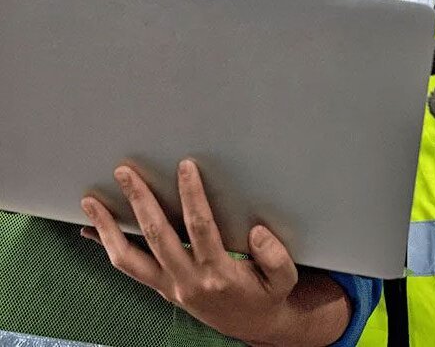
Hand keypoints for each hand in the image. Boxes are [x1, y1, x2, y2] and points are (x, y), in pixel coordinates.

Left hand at [80, 160, 298, 344]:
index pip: (200, 228)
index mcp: (217, 274)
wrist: (254, 326)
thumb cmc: (267, 295)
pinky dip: (108, 245)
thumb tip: (256, 232)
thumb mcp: (283, 279)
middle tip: (125, 171)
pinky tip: (91, 228)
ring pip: (128, 257)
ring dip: (108, 227)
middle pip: (156, 235)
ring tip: (91, 200)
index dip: (191, 196)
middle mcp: (187, 281)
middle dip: (139, 200)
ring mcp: (169, 287)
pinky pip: (128, 267)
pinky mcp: (162, 287)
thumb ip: (275, 256)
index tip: (185, 166)